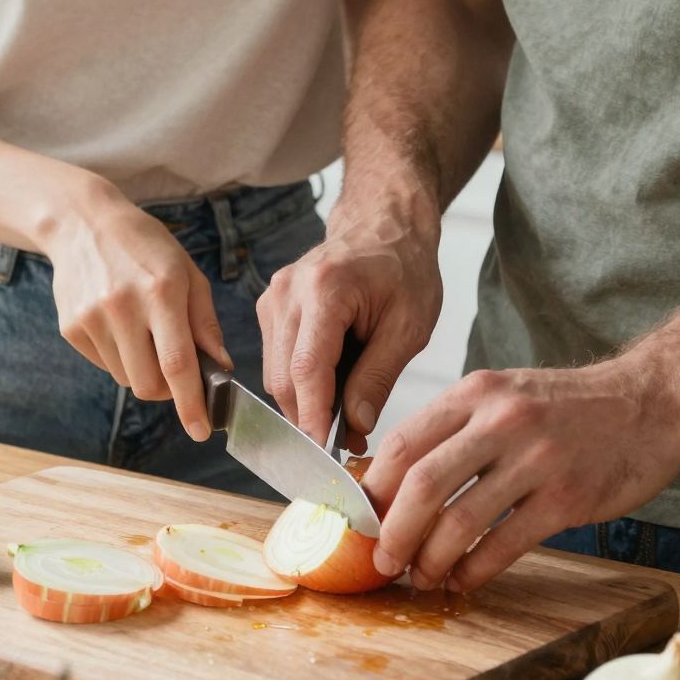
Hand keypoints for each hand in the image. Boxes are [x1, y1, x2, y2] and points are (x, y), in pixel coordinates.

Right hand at [44, 184, 229, 438]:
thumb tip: (221, 367)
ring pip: (127, 379)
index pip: (177, 364)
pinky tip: (120, 324)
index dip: (190, 403)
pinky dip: (120, 357)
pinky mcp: (71, 329)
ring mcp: (92, 319)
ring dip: (144, 371)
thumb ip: (205, 322)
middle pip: (148, 384)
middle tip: (177, 373)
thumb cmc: (146, 247)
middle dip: (169, 391)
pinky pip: (105, 365)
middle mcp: (123, 308)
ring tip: (145, 334)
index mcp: (160, 292)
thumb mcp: (187, 272)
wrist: (84, 223)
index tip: (201, 430)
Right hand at [257, 213, 442, 447]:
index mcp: (327, 288)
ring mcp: (274, 296)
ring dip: (305, 402)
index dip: (312, 417)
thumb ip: (378, 377)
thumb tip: (354, 428)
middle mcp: (289, 290)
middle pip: (284, 377)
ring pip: (275, 373)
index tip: (322, 455)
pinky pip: (276, 359)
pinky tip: (331, 384)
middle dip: (309, 417)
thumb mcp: (409, 326)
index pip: (307, 368)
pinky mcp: (270, 306)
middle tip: (345, 444)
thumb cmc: (404, 269)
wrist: (384, 225)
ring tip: (345, 411)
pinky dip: (300, 381)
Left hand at [360, 359, 679, 593]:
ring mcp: (536, 459)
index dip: (371, 489)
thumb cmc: (569, 406)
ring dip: (430, 559)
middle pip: (421, 483)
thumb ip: (456, 429)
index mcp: (476, 394)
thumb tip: (395, 481)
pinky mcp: (567, 498)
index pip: (402, 442)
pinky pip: (504, 544)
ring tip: (420, 577)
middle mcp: (501, 421)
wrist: (650, 402)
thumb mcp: (504, 395)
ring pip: (460, 520)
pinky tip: (463, 581)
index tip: (360, 520)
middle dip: (392, 532)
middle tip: (382, 561)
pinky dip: (474, 570)